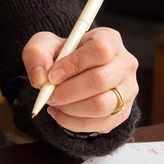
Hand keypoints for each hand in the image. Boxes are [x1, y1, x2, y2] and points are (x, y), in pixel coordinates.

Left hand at [23, 27, 138, 132]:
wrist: (74, 74)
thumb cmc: (62, 56)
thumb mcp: (44, 46)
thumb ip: (36, 54)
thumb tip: (39, 78)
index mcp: (110, 40)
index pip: (100, 50)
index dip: (74, 65)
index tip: (52, 76)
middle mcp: (125, 64)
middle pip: (100, 80)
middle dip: (68, 92)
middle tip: (50, 95)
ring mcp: (127, 90)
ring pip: (101, 106)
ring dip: (71, 109)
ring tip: (56, 104)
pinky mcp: (122, 112)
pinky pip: (98, 124)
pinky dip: (73, 123)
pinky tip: (61, 113)